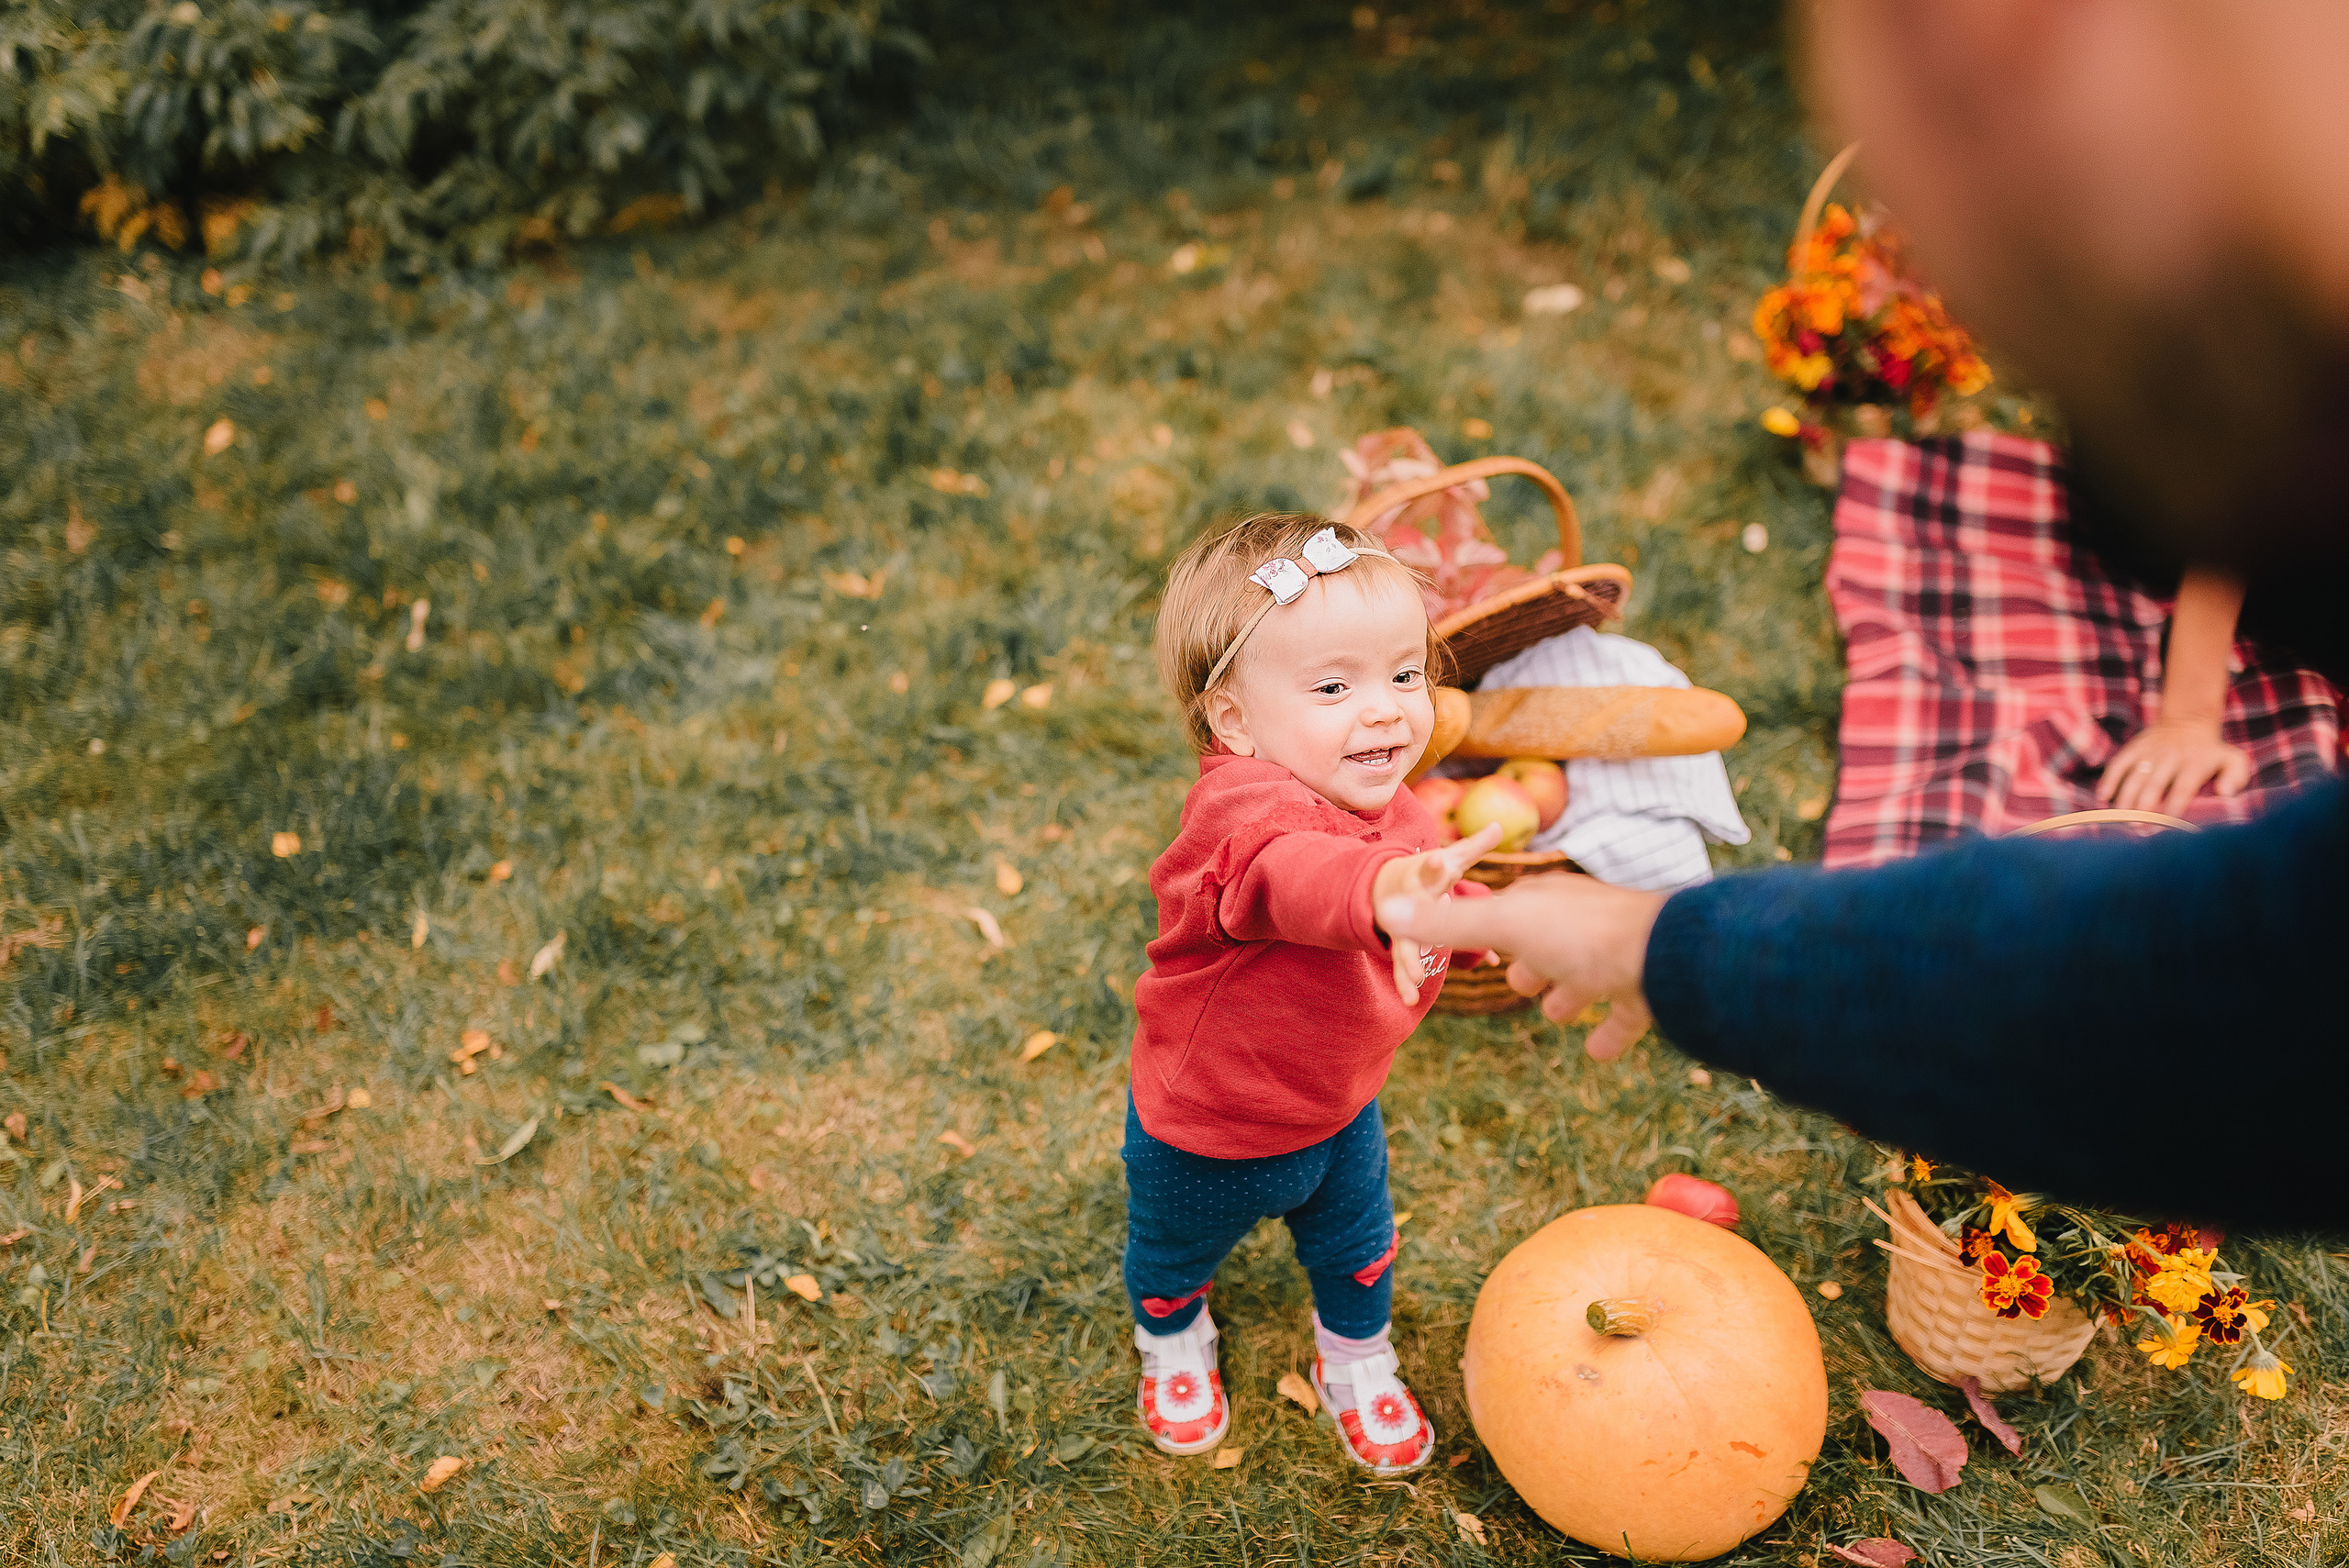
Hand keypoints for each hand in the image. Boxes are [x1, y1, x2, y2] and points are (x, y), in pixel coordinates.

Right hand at [1371, 823, 1502, 1004]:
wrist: (1381, 888)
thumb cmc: (1426, 874)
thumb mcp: (1448, 860)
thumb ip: (1474, 847)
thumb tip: (1499, 825)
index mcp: (1426, 876)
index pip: (1433, 869)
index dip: (1435, 866)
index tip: (1438, 860)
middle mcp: (1411, 900)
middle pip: (1414, 906)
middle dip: (1419, 914)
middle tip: (1424, 915)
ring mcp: (1401, 925)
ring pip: (1405, 943)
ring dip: (1409, 959)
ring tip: (1414, 975)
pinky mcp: (1401, 946)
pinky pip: (1403, 967)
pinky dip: (1405, 983)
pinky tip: (1410, 999)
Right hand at [1379, 872, 1666, 1060]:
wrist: (1666, 955)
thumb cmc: (1580, 935)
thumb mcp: (1503, 926)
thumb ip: (1448, 926)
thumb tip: (1385, 909)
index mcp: (1546, 902)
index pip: (1509, 909)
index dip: (1489, 925)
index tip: (1476, 938)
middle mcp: (1582, 923)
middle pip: (1550, 941)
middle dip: (1532, 960)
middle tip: (1519, 982)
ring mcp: (1617, 956)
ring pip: (1588, 975)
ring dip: (1570, 994)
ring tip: (1556, 1015)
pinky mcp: (1644, 990)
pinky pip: (1623, 1014)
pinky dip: (1609, 1033)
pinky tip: (1598, 1053)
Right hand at [2095, 719, 2250, 814]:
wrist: (2189, 721)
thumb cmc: (2212, 751)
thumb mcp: (2234, 759)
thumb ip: (2235, 776)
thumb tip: (2226, 794)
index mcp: (2195, 762)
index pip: (2183, 788)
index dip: (2174, 806)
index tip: (2168, 824)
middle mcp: (2171, 756)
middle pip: (2155, 784)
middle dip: (2146, 807)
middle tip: (2139, 828)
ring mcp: (2151, 751)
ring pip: (2135, 776)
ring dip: (2126, 798)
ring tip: (2122, 818)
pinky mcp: (2135, 747)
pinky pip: (2119, 763)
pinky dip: (2110, 779)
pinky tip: (2104, 797)